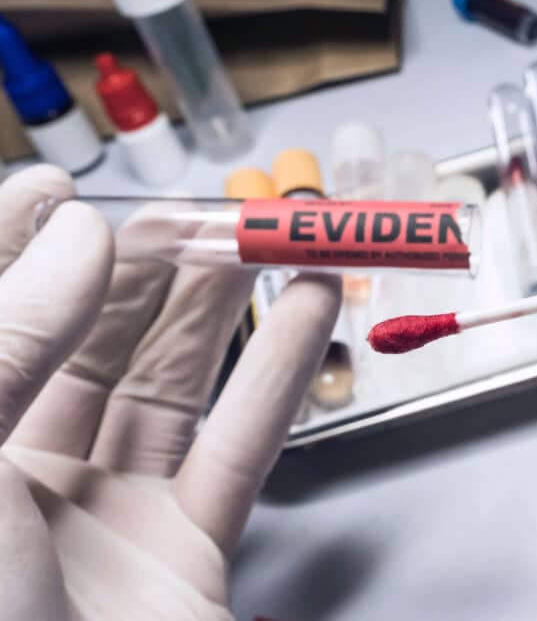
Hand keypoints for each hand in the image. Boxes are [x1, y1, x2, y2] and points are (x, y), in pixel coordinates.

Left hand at [0, 166, 340, 619]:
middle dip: (151, 266)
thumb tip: (78, 236)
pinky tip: (307, 317)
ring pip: (171, 382)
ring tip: (270, 242)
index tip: (63, 187)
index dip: (13, 240)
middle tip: (206, 210)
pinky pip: (238, 445)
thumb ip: (8, 340)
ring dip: (224, 308)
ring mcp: (104, 512)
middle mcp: (16, 473)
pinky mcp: (183, 548)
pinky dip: (279, 375)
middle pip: (90, 340)